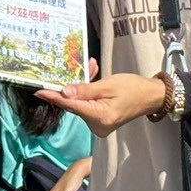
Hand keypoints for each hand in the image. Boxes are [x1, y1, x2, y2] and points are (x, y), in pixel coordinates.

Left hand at [35, 73, 163, 137]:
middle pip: (75, 104)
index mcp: (100, 117)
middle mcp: (97, 126)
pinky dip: (88, 92)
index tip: (39, 91)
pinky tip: (93, 76)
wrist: (151, 96)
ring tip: (92, 67)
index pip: (71, 105)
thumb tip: (64, 93)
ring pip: (81, 103)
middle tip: (80, 65)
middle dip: (74, 84)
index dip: (54, 97)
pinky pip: (88, 105)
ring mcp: (98, 126)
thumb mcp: (108, 85)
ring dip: (83, 86)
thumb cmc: (133, 88)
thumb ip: (85, 90)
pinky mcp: (100, 121)